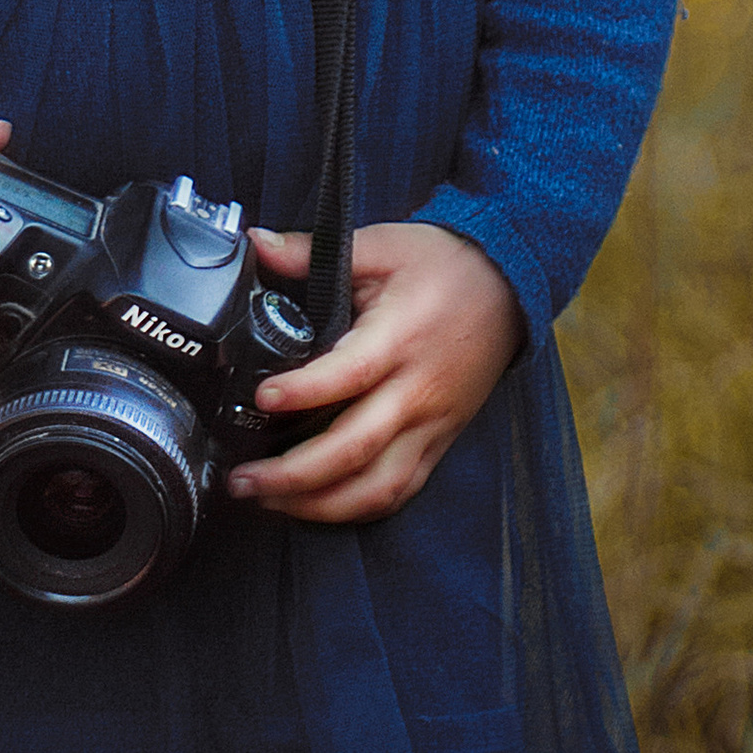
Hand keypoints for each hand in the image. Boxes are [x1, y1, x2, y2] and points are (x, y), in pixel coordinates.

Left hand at [227, 222, 524, 525]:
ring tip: (269, 501)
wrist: (509, 286)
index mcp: (399, 337)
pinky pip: (400, 490)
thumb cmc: (443, 265)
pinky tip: (318, 506)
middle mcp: (417, 391)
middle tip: (243, 479)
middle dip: (294, 475)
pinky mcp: (440, 442)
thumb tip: (257, 244)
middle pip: (355, 450)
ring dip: (320, 504)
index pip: (349, 374)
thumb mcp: (378, 245)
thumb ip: (310, 251)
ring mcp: (431, 424)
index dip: (303, 393)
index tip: (262, 399)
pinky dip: (357, 507)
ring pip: (377, 486)